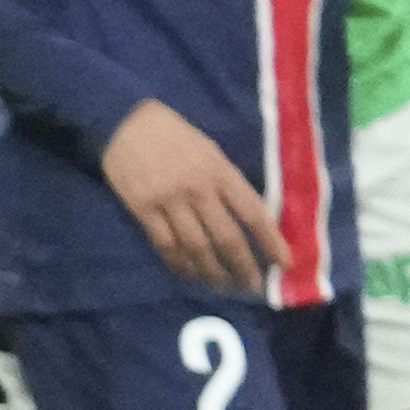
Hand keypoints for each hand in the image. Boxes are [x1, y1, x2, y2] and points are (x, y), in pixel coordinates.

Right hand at [101, 101, 283, 291]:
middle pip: (227, 238)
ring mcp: (170, 201)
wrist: (126, 122)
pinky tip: (188, 274)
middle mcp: (199, 189)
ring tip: (221, 285)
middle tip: (251, 287)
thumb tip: (246, 218)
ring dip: (212, 272)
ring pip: (197, 248)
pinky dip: (179, 264)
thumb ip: (226, 182)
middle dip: (243, 267)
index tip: (284, 263)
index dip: (271, 240)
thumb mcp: (209, 150)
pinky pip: (166, 246)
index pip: (253, 212)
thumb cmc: (173, 135)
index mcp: (220, 171)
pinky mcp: (144, 210)